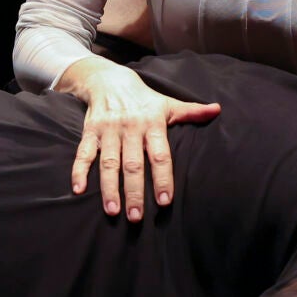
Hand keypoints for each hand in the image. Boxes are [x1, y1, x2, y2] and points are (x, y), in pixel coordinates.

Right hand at [60, 58, 220, 216]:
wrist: (108, 79)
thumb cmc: (143, 98)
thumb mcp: (167, 103)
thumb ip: (191, 112)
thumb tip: (217, 110)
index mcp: (152, 123)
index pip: (160, 155)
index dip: (163, 179)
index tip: (164, 202)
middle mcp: (130, 128)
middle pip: (132, 164)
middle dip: (134, 192)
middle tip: (136, 217)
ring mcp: (108, 130)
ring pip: (109, 163)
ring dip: (109, 188)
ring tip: (112, 211)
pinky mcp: (90, 131)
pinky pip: (84, 153)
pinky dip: (79, 171)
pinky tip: (79, 190)